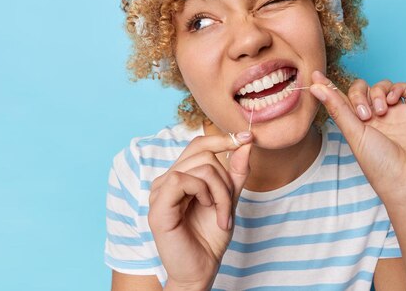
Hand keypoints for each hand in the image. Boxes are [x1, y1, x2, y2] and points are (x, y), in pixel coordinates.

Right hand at [148, 132, 251, 289]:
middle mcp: (166, 180)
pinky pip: (182, 179)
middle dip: (225, 179)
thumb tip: (245, 142)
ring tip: (220, 214)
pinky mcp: (157, 206)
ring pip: (199, 167)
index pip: (198, 145)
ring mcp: (159, 191)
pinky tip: (206, 209)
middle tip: (228, 206)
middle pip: (203, 154)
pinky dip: (204, 193)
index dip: (222, 138)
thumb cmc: (210, 237)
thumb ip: (236, 172)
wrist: (202, 269)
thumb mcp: (229, 199)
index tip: (248, 137)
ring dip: (220, 191)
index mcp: (180, 177)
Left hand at [309, 71, 405, 207]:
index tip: (315, 75)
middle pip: (362, 90)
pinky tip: (392, 102)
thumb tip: (314, 86)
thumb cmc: (381, 166)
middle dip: (359, 94)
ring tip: (381, 112)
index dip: (330, 87)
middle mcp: (378, 119)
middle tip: (364, 115)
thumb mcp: (354, 135)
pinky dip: (396, 88)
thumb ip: (337, 108)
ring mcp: (398, 114)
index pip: (343, 100)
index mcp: (359, 127)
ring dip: (377, 92)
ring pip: (383, 86)